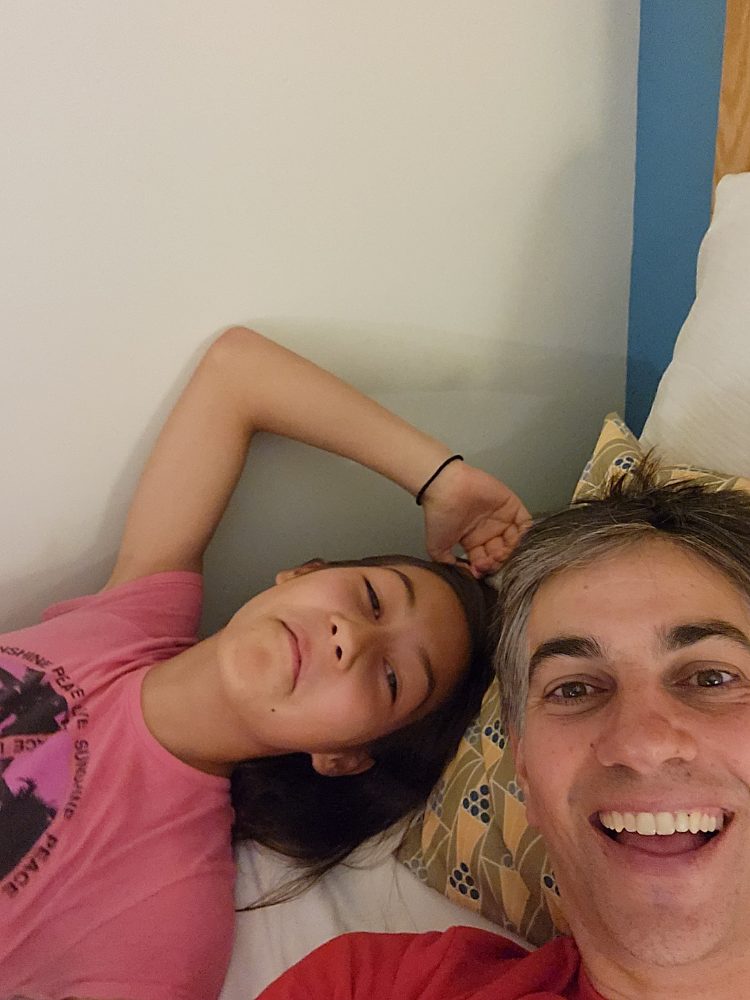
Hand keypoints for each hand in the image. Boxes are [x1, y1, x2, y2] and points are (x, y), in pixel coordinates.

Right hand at [420, 460, 530, 576]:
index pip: (487, 561)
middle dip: (498, 562)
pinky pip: (525, 523)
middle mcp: (488, 530)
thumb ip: (450, 564)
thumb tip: (465, 575)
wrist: (444, 488)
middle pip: (503, 553)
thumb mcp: (437, 548)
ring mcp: (501, 518)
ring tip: (499, 553)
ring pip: (515, 541)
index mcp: (473, 540)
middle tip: (490, 562)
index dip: (486, 569)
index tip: (480, 571)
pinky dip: (525, 534)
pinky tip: (516, 543)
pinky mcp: (511, 506)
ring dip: (510, 551)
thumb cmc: (438, 514)